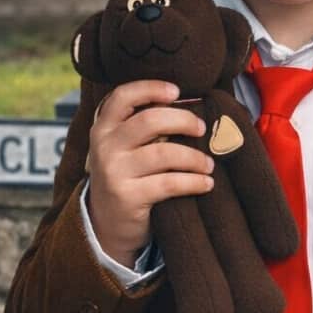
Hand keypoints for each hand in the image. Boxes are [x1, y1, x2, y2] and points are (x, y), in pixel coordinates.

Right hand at [84, 80, 214, 259]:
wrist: (107, 224)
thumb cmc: (127, 176)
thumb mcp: (123, 148)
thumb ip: (144, 128)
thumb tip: (192, 107)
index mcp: (104, 127)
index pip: (122, 96)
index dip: (151, 88)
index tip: (177, 91)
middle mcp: (105, 146)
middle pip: (149, 121)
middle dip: (183, 121)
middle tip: (201, 129)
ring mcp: (114, 172)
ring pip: (164, 153)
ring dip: (195, 157)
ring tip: (209, 164)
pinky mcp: (128, 197)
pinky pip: (170, 183)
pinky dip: (194, 182)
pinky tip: (206, 183)